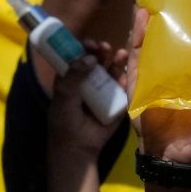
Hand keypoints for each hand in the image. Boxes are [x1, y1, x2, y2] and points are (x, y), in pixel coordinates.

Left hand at [50, 38, 129, 157]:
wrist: (78, 147)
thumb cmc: (65, 122)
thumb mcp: (64, 97)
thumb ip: (73, 76)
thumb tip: (90, 58)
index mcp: (71, 78)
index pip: (78, 57)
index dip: (83, 48)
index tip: (88, 43)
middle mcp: (88, 81)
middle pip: (97, 61)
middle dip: (101, 52)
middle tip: (103, 47)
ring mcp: (103, 91)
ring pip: (111, 71)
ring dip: (116, 61)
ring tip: (120, 54)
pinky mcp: (116, 101)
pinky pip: (122, 88)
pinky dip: (125, 79)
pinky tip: (126, 72)